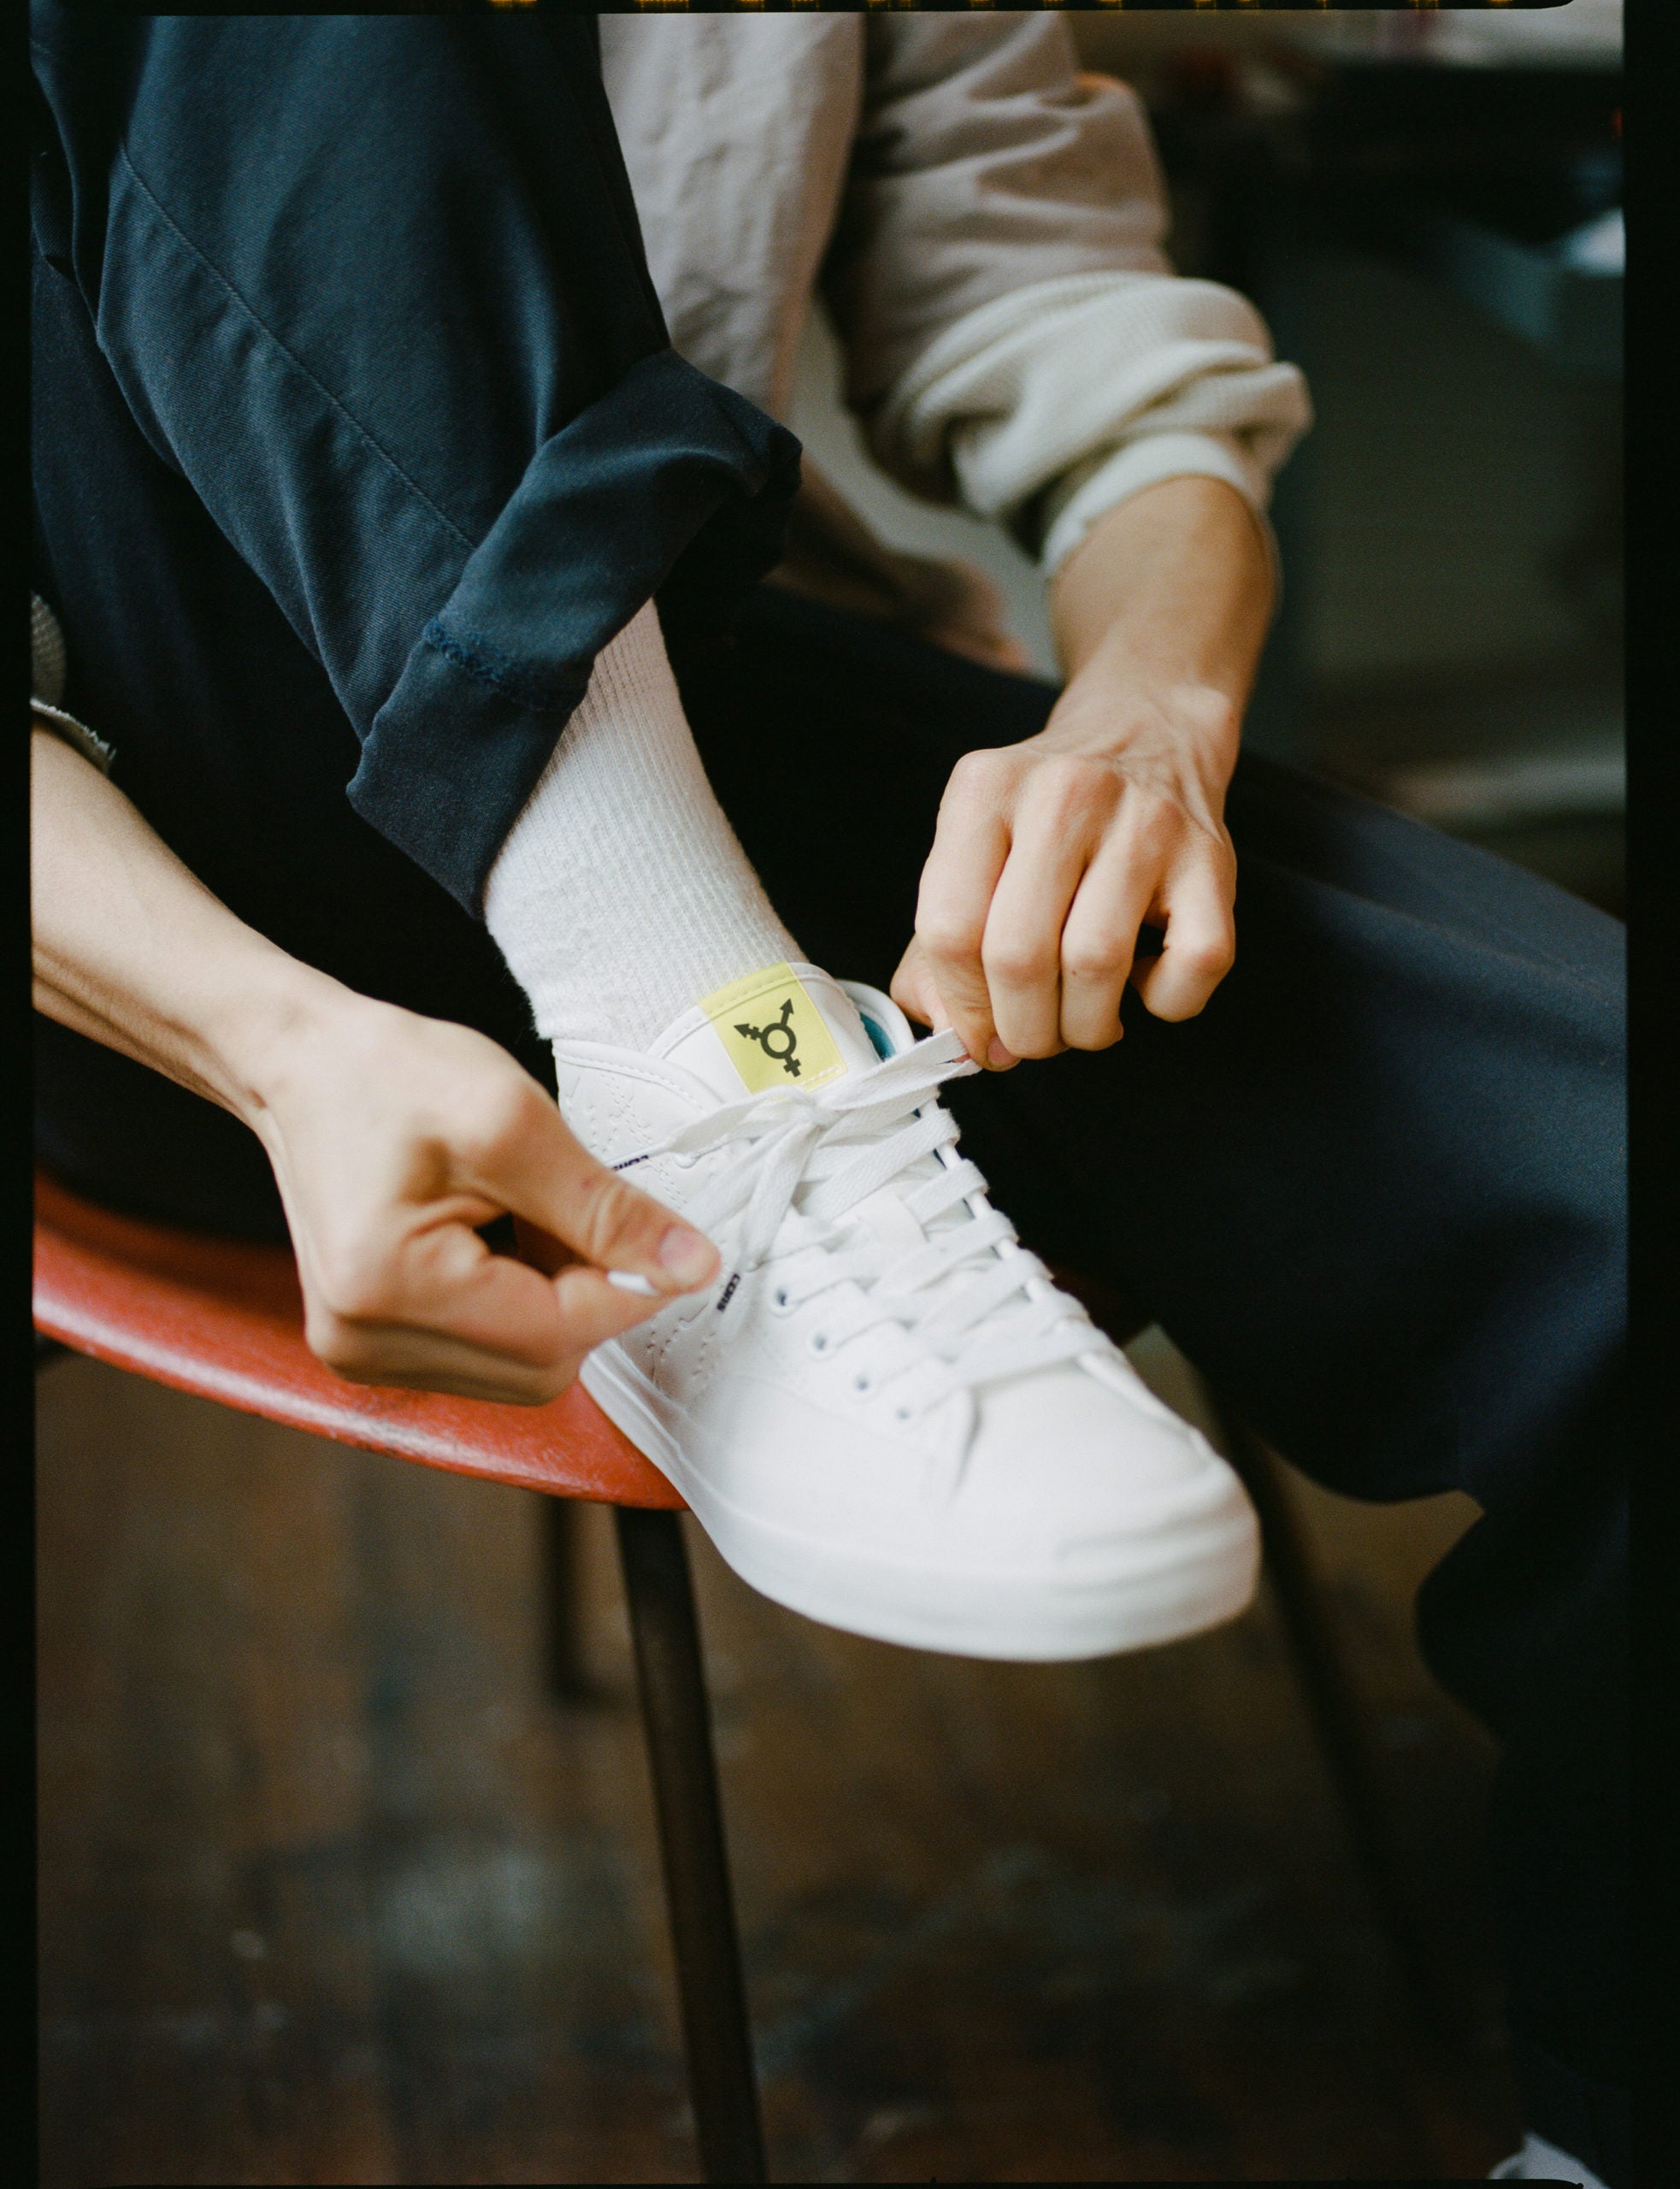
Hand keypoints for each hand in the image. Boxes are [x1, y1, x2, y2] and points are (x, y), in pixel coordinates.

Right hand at [246, 992, 717, 1403]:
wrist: (305, 1065)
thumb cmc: (387, 1075)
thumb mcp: (514, 1120)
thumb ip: (606, 1209)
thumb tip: (689, 1266)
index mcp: (387, 1289)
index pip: (555, 1334)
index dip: (631, 1289)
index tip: (668, 1239)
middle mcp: (363, 1343)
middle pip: (542, 1365)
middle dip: (584, 1293)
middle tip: (563, 1206)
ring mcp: (364, 1354)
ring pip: (523, 1366)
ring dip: (552, 1298)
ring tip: (515, 1213)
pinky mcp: (376, 1348)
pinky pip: (490, 1353)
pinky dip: (519, 1302)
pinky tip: (493, 1238)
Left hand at [889, 477, 1271, 1066]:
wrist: (1147, 728)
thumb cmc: (1048, 814)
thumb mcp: (976, 843)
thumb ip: (940, 937)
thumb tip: (948, 1029)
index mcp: (985, 790)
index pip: (949, 929)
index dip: (960, 1008)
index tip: (979, 1035)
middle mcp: (1064, 795)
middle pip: (1019, 956)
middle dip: (1022, 1030)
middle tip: (1033, 1037)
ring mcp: (1145, 823)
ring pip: (1096, 967)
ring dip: (1086, 1027)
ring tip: (1085, 1020)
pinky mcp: (1212, 858)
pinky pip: (1191, 967)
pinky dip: (1164, 1001)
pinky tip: (1145, 980)